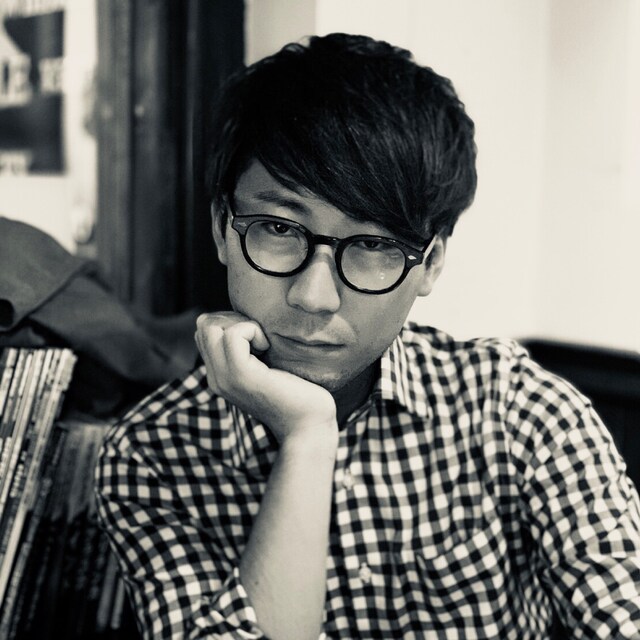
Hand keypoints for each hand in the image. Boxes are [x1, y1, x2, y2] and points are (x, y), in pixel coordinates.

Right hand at [195, 312, 337, 444]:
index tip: (257, 338)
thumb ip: (252, 352)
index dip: (231, 322)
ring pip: (210, 327)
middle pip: (203, 325)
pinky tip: (268, 347)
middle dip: (233, 318)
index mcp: (221, 375)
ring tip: (263, 343)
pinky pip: (233, 335)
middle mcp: (217, 378)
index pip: (205, 332)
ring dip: (242, 324)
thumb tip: (251, 322)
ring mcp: (226, 378)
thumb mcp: (268, 368)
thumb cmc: (299, 395)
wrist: (308, 426)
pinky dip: (252, 331)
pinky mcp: (242, 375)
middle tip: (260, 337)